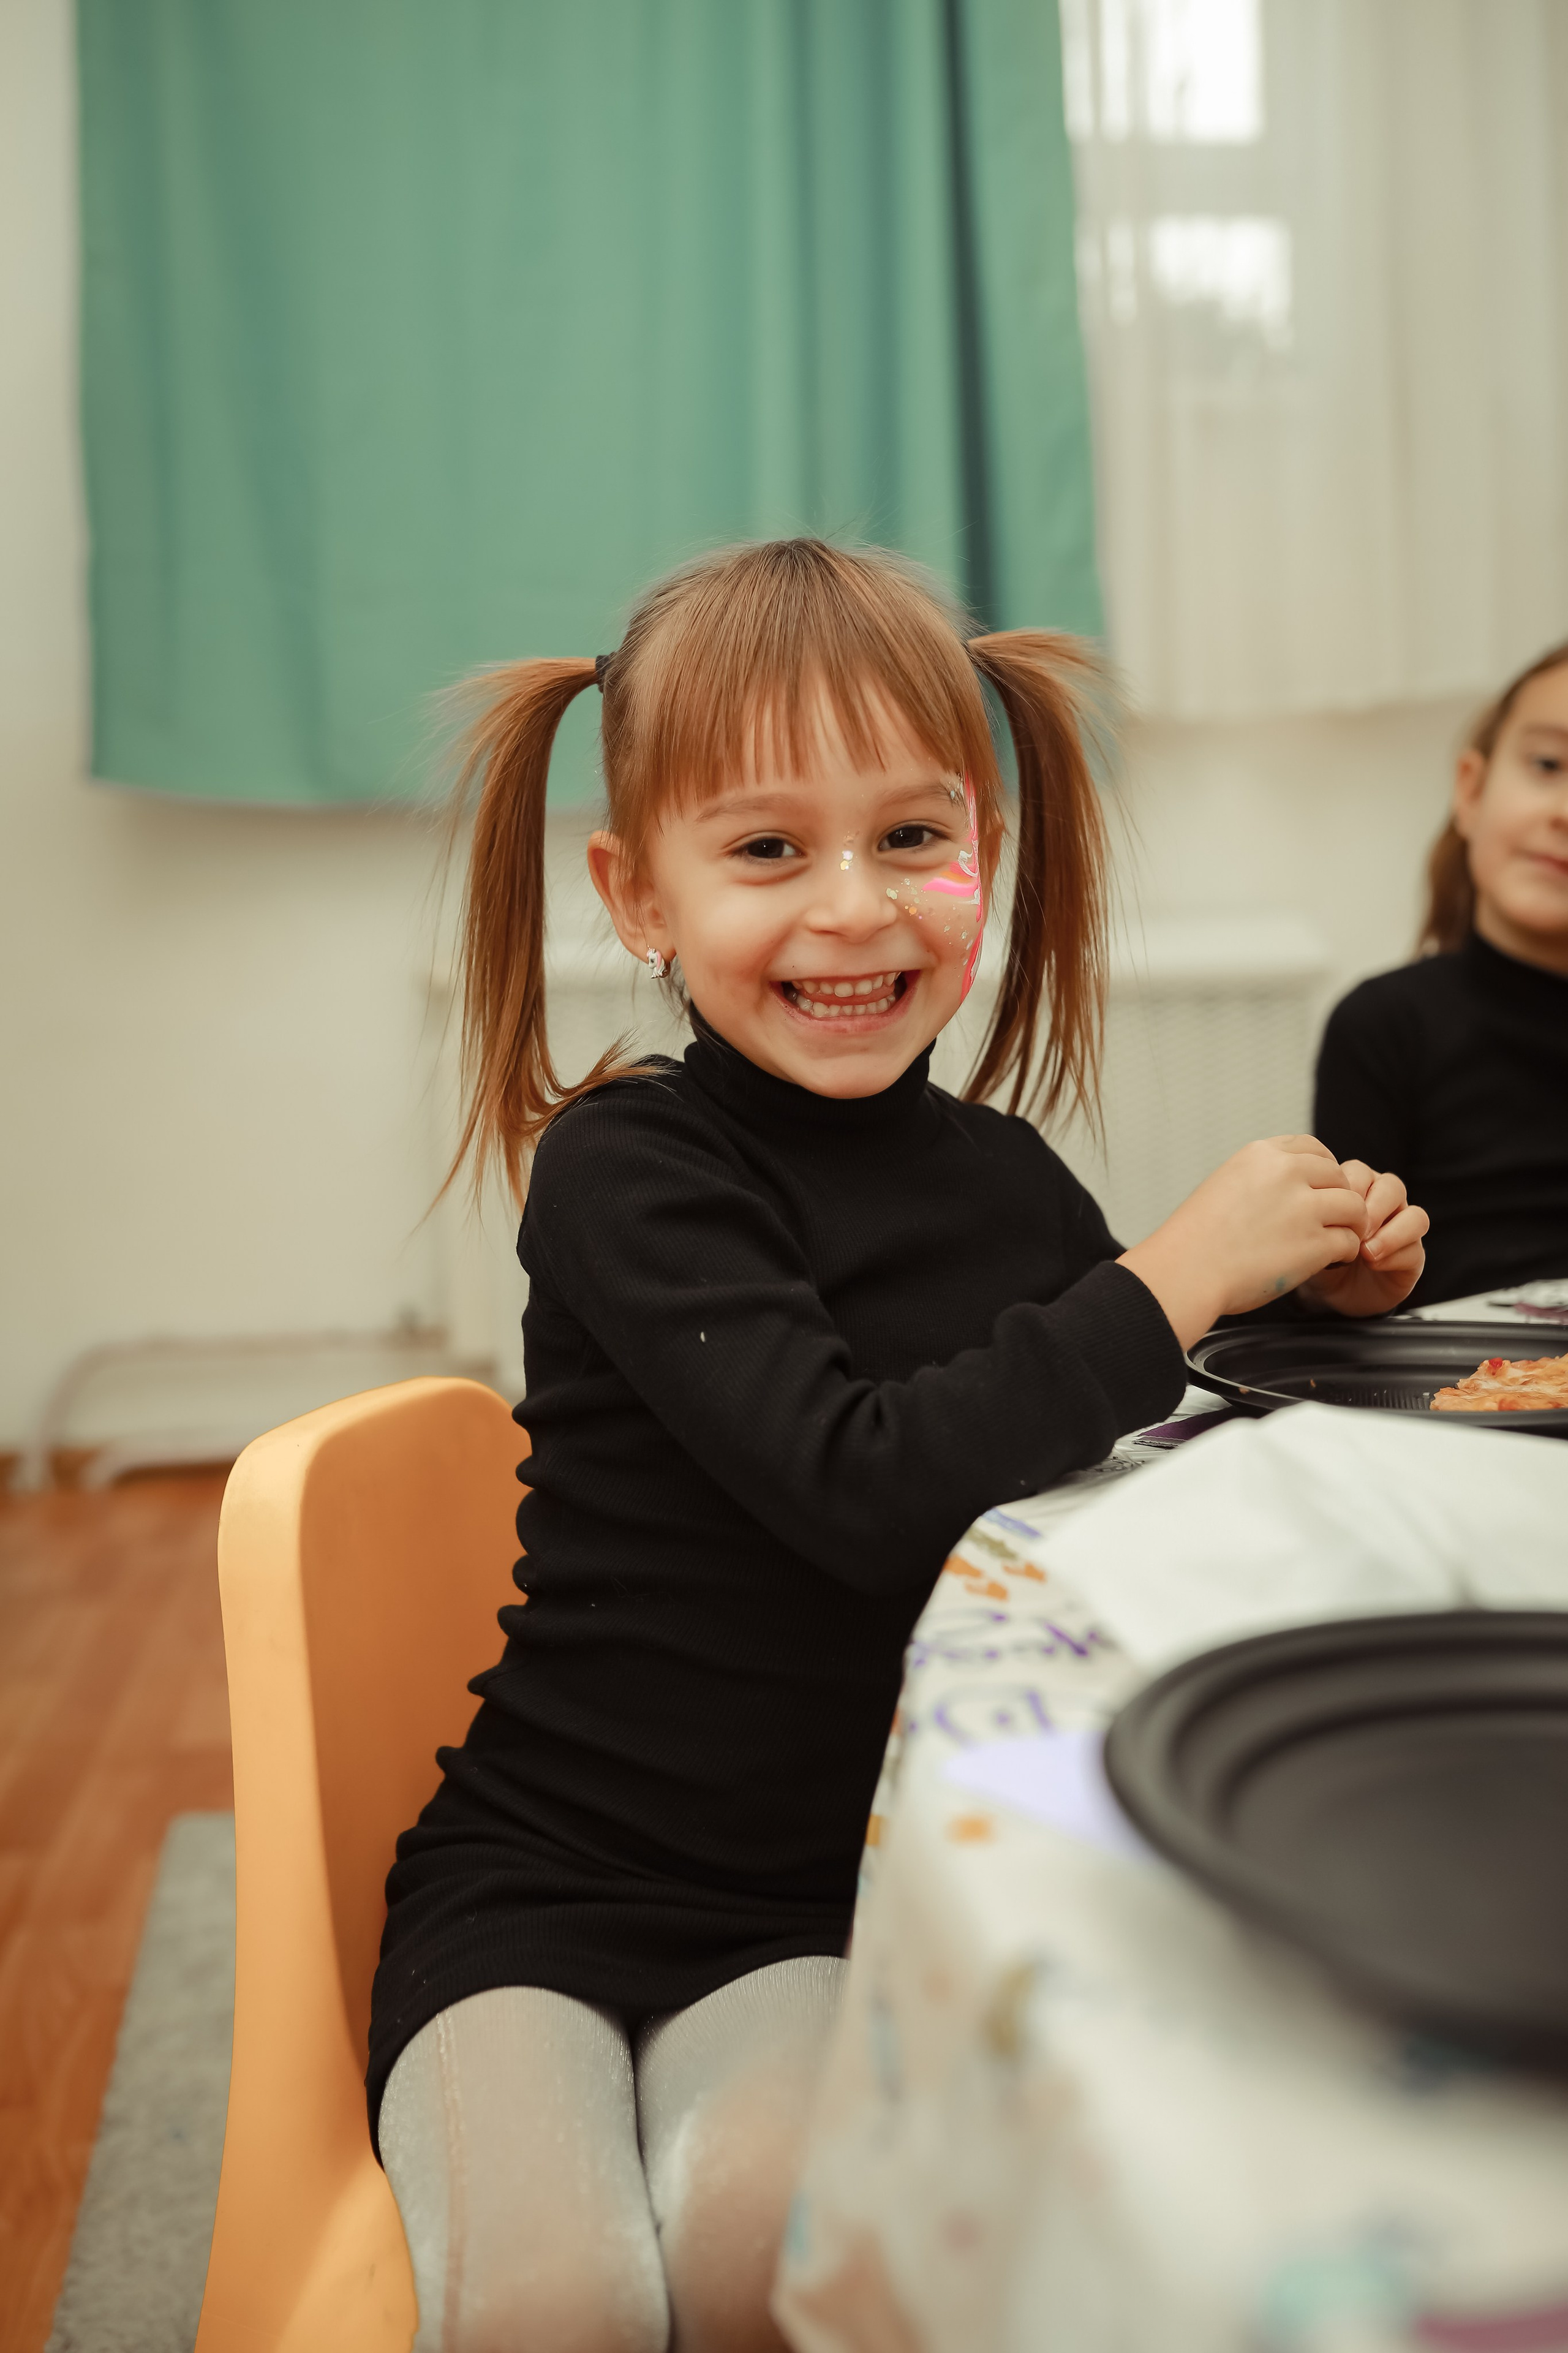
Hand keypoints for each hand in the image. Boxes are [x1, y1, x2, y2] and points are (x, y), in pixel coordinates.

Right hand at [1117, 1135, 1372, 1348]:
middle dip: (1340, 1198)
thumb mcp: (1225, 1185)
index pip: (1313, 1148)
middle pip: (1338, 1176)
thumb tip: (1293, 1186)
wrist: (1186, 1272)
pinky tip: (1330, 1260)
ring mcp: (1303, 1208)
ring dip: (1350, 1224)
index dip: (1324, 1169)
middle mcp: (1286, 1174)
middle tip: (1332, 1220)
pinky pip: (1349, 1241)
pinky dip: (1344, 1252)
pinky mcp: (1314, 1244)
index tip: (1321, 1189)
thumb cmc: (1197, 1239)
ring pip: (1353, 1206)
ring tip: (1336, 1240)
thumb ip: (1261, 1178)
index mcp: (1261, 1156)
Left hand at [1297, 1161, 1427, 1317]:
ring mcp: (1401, 1228)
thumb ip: (1317, 1218)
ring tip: (1366, 1251)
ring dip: (1390, 1233)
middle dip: (1374, 1208)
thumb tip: (1317, 1208)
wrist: (1330, 1294)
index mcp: (1356, 1190)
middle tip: (1355, 1231)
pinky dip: (1395, 1254)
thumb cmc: (1319, 1257)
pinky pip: (1415, 1247)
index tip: (1332, 1209)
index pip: (1361, 1173)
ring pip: (1414, 1215)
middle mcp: (1383, 1204)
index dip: (1350, 1188)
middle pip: (1392, 1187)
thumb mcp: (1310, 1236)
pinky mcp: (1413, 1254)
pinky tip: (1374, 1263)